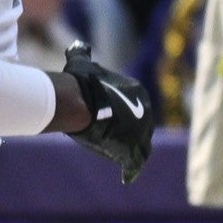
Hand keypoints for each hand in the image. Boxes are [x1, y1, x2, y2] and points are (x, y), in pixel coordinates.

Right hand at [59, 42, 155, 183]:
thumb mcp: (82, 63)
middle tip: (114, 141)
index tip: (112, 121)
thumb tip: (76, 46)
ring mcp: (141, 132)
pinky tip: (127, 176)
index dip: (124, 116)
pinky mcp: (133, 148)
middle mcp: (145, 112)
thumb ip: (81, 53)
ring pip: (141, 146)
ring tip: (122, 158)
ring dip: (133, 152)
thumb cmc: (81, 82)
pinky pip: (135, 162)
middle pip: (140, 127)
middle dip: (130, 135)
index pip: (135, 106)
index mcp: (138, 92)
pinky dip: (132, 169)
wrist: (82, 102)